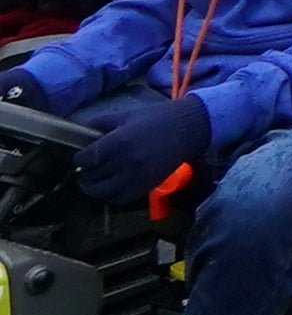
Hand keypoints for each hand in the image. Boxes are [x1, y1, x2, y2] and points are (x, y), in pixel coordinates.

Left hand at [68, 90, 211, 208]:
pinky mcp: (146, 186)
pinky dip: (111, 196)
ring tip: (94, 181)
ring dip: (94, 187)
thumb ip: (100, 123)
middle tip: (87, 168)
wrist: (188, 129)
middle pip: (91, 176)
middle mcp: (124, 162)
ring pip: (101, 192)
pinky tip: (111, 187)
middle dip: (85, 172)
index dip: (79, 158)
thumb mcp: (126, 115)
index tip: (82, 156)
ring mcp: (136, 177)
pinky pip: (120, 199)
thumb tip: (80, 131)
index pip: (84, 159)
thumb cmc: (157, 118)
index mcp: (117, 142)